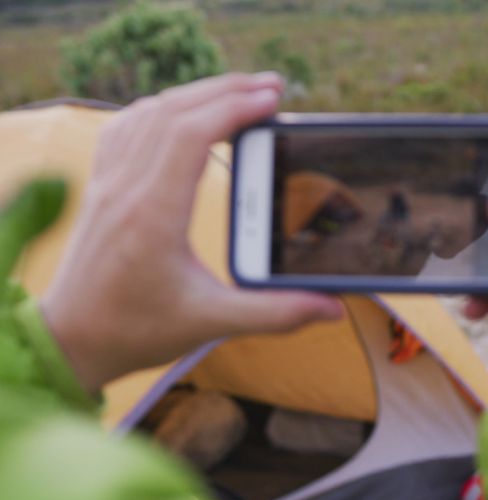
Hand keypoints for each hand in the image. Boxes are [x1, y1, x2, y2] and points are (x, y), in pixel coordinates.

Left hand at [40, 73, 342, 393]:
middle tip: (274, 87)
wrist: (71, 340)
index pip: (191, 136)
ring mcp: (108, 183)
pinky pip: (128, 125)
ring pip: (149, 112)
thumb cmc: (136, 331)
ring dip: (197, 93)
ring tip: (241, 92)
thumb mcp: (211, 324)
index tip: (274, 100)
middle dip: (227, 89)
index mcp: (152, 215)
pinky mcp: (102, 186)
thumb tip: (332, 307)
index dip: (235, 108)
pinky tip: (186, 111)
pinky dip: (163, 107)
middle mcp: (125, 189)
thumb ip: (276, 313)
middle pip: (173, 111)